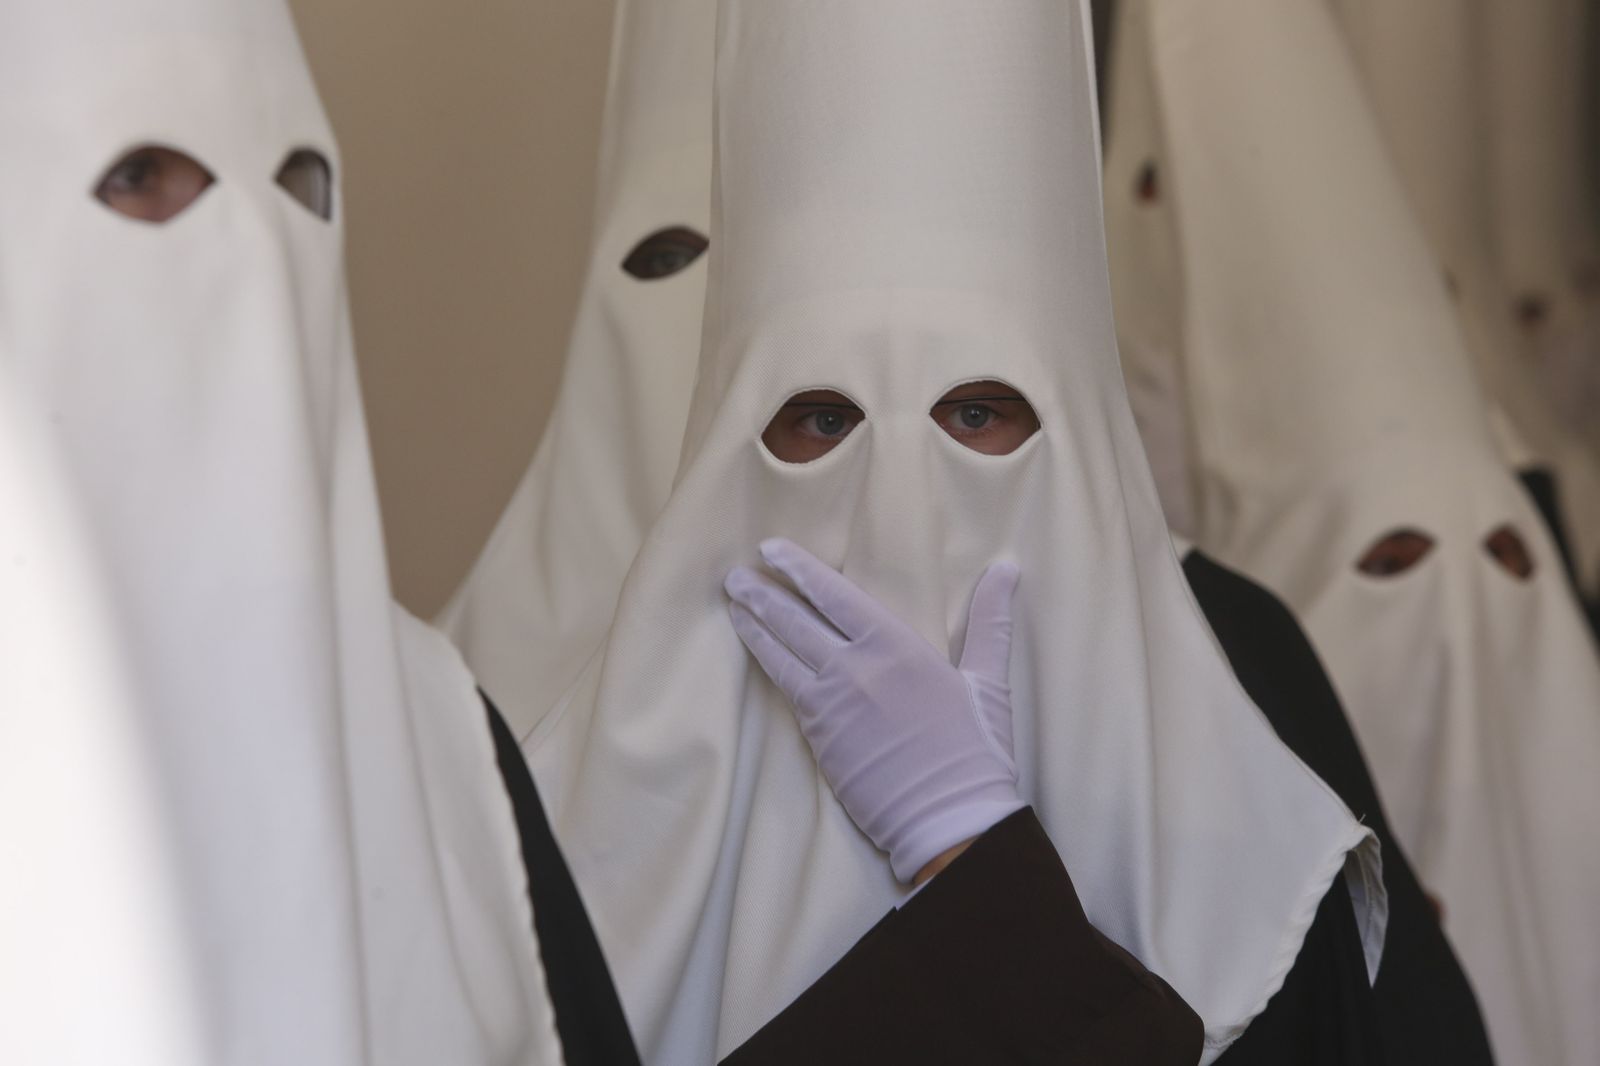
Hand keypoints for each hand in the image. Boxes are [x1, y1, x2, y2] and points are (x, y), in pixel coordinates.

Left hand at [725, 538, 1022, 882]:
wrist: (949, 819)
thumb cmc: (975, 749)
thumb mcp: (990, 679)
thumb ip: (990, 619)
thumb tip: (1007, 567)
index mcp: (895, 647)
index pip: (833, 595)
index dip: (798, 569)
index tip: (770, 549)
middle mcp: (854, 670)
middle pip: (795, 622)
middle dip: (762, 595)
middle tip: (734, 577)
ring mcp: (830, 706)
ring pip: (781, 656)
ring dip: (754, 628)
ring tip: (733, 606)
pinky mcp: (818, 739)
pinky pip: (787, 692)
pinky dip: (768, 667)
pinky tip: (760, 655)